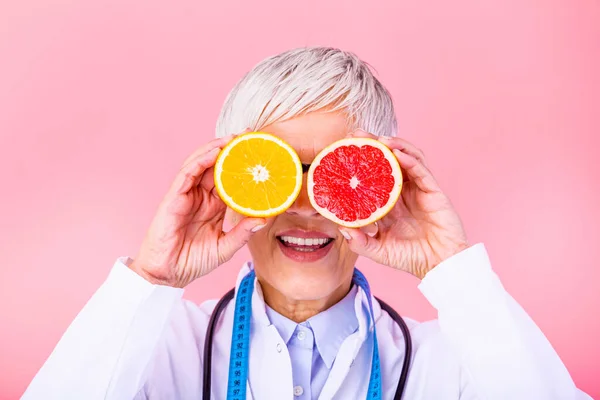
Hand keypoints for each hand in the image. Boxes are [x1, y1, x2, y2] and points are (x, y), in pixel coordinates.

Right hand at [129, 132, 265, 286]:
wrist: (168, 274)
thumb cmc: (193, 261)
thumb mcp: (226, 246)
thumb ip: (243, 232)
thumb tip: (265, 219)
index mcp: (213, 205)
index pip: (230, 179)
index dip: (242, 166)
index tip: (260, 155)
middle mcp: (201, 196)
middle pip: (216, 165)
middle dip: (231, 149)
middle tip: (249, 136)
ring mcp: (187, 195)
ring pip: (201, 163)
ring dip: (216, 148)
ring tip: (234, 138)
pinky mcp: (174, 197)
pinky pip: (188, 173)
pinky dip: (202, 160)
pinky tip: (215, 152)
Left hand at [339, 130, 468, 278]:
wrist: (439, 266)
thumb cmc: (410, 257)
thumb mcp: (379, 251)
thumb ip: (360, 242)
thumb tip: (341, 229)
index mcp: (388, 202)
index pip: (372, 175)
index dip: (360, 162)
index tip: (343, 151)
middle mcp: (402, 191)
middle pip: (388, 160)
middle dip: (373, 145)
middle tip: (356, 134)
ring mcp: (418, 189)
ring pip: (407, 158)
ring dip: (394, 145)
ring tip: (378, 139)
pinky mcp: (433, 191)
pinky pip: (421, 170)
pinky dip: (409, 159)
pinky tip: (396, 153)